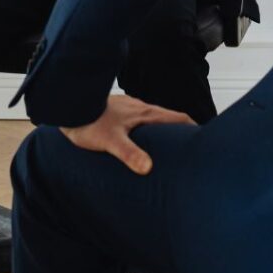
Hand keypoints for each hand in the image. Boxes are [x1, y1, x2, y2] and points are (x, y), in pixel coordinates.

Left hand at [60, 95, 193, 173]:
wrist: (67, 105)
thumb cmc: (87, 121)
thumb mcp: (110, 141)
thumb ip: (129, 153)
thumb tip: (148, 167)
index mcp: (145, 113)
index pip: (178, 117)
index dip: (193, 127)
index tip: (205, 140)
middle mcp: (140, 108)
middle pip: (168, 119)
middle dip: (180, 132)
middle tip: (189, 150)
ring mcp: (129, 109)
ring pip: (153, 120)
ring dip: (162, 132)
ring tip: (167, 151)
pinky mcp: (118, 112)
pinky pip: (139, 121)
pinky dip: (146, 131)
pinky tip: (139, 143)